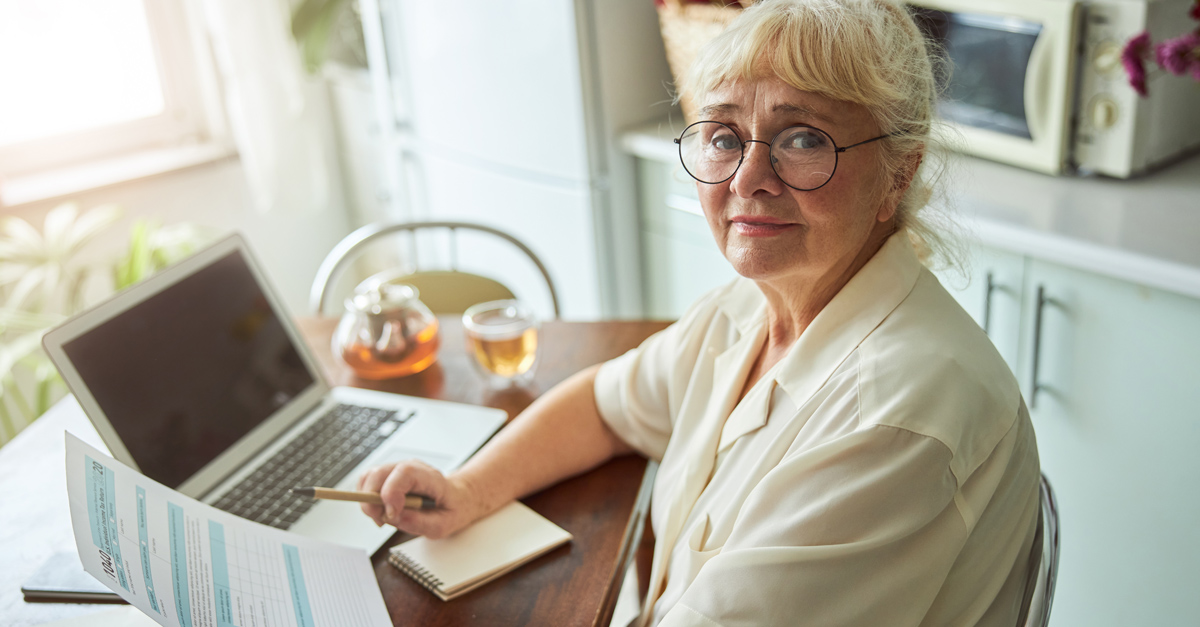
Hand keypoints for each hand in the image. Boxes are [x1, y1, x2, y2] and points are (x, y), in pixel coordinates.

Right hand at [356, 460, 481, 538]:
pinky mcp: (388, 476)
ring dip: (368, 501)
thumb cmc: (451, 509)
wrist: (456, 499)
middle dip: (372, 501)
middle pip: (379, 473)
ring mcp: (398, 470)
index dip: (391, 493)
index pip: (404, 473)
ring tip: (384, 518)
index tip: (391, 515)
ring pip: (369, 477)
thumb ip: (420, 522)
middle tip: (382, 521)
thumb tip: (394, 517)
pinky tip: (381, 511)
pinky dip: (367, 499)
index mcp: (429, 477)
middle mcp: (411, 468)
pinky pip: (367, 482)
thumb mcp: (443, 524)